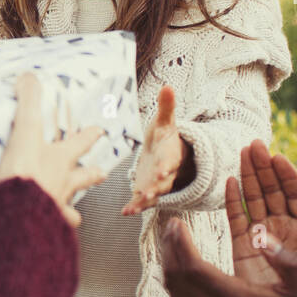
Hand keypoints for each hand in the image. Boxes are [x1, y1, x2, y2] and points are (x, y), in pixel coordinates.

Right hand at [0, 73, 107, 226]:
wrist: (18, 212)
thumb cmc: (24, 171)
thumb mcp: (25, 130)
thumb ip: (28, 102)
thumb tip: (29, 76)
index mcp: (62, 159)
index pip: (81, 142)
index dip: (90, 134)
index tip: (98, 129)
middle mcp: (65, 183)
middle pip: (85, 176)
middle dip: (93, 173)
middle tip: (101, 172)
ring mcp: (58, 207)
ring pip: (73, 206)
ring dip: (75, 207)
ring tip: (75, 212)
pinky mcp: (46, 226)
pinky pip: (54, 228)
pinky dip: (54, 229)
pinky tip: (52, 232)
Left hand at [122, 85, 187, 214]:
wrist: (169, 153)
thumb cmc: (165, 136)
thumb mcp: (166, 121)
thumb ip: (166, 106)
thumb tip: (167, 85)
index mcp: (172, 154)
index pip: (171, 159)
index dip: (167, 164)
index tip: (163, 169)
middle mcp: (167, 172)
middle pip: (164, 181)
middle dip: (157, 186)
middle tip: (149, 192)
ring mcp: (158, 183)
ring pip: (155, 195)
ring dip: (145, 201)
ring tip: (135, 206)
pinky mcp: (148, 191)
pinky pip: (142, 201)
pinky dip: (134, 207)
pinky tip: (125, 212)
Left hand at [161, 216, 296, 296]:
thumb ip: (287, 261)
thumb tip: (264, 237)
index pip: (193, 268)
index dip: (181, 243)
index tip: (177, 223)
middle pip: (177, 276)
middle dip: (170, 247)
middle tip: (171, 225)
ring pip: (174, 289)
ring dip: (168, 262)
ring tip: (171, 240)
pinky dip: (172, 280)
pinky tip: (176, 265)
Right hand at [226, 139, 296, 296]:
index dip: (288, 176)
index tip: (278, 157)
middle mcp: (284, 230)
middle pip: (273, 192)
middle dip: (263, 168)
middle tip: (254, 145)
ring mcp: (262, 237)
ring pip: (254, 200)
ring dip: (248, 176)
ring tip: (242, 153)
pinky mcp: (243, 249)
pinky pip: (236, 219)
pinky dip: (232, 200)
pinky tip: (230, 182)